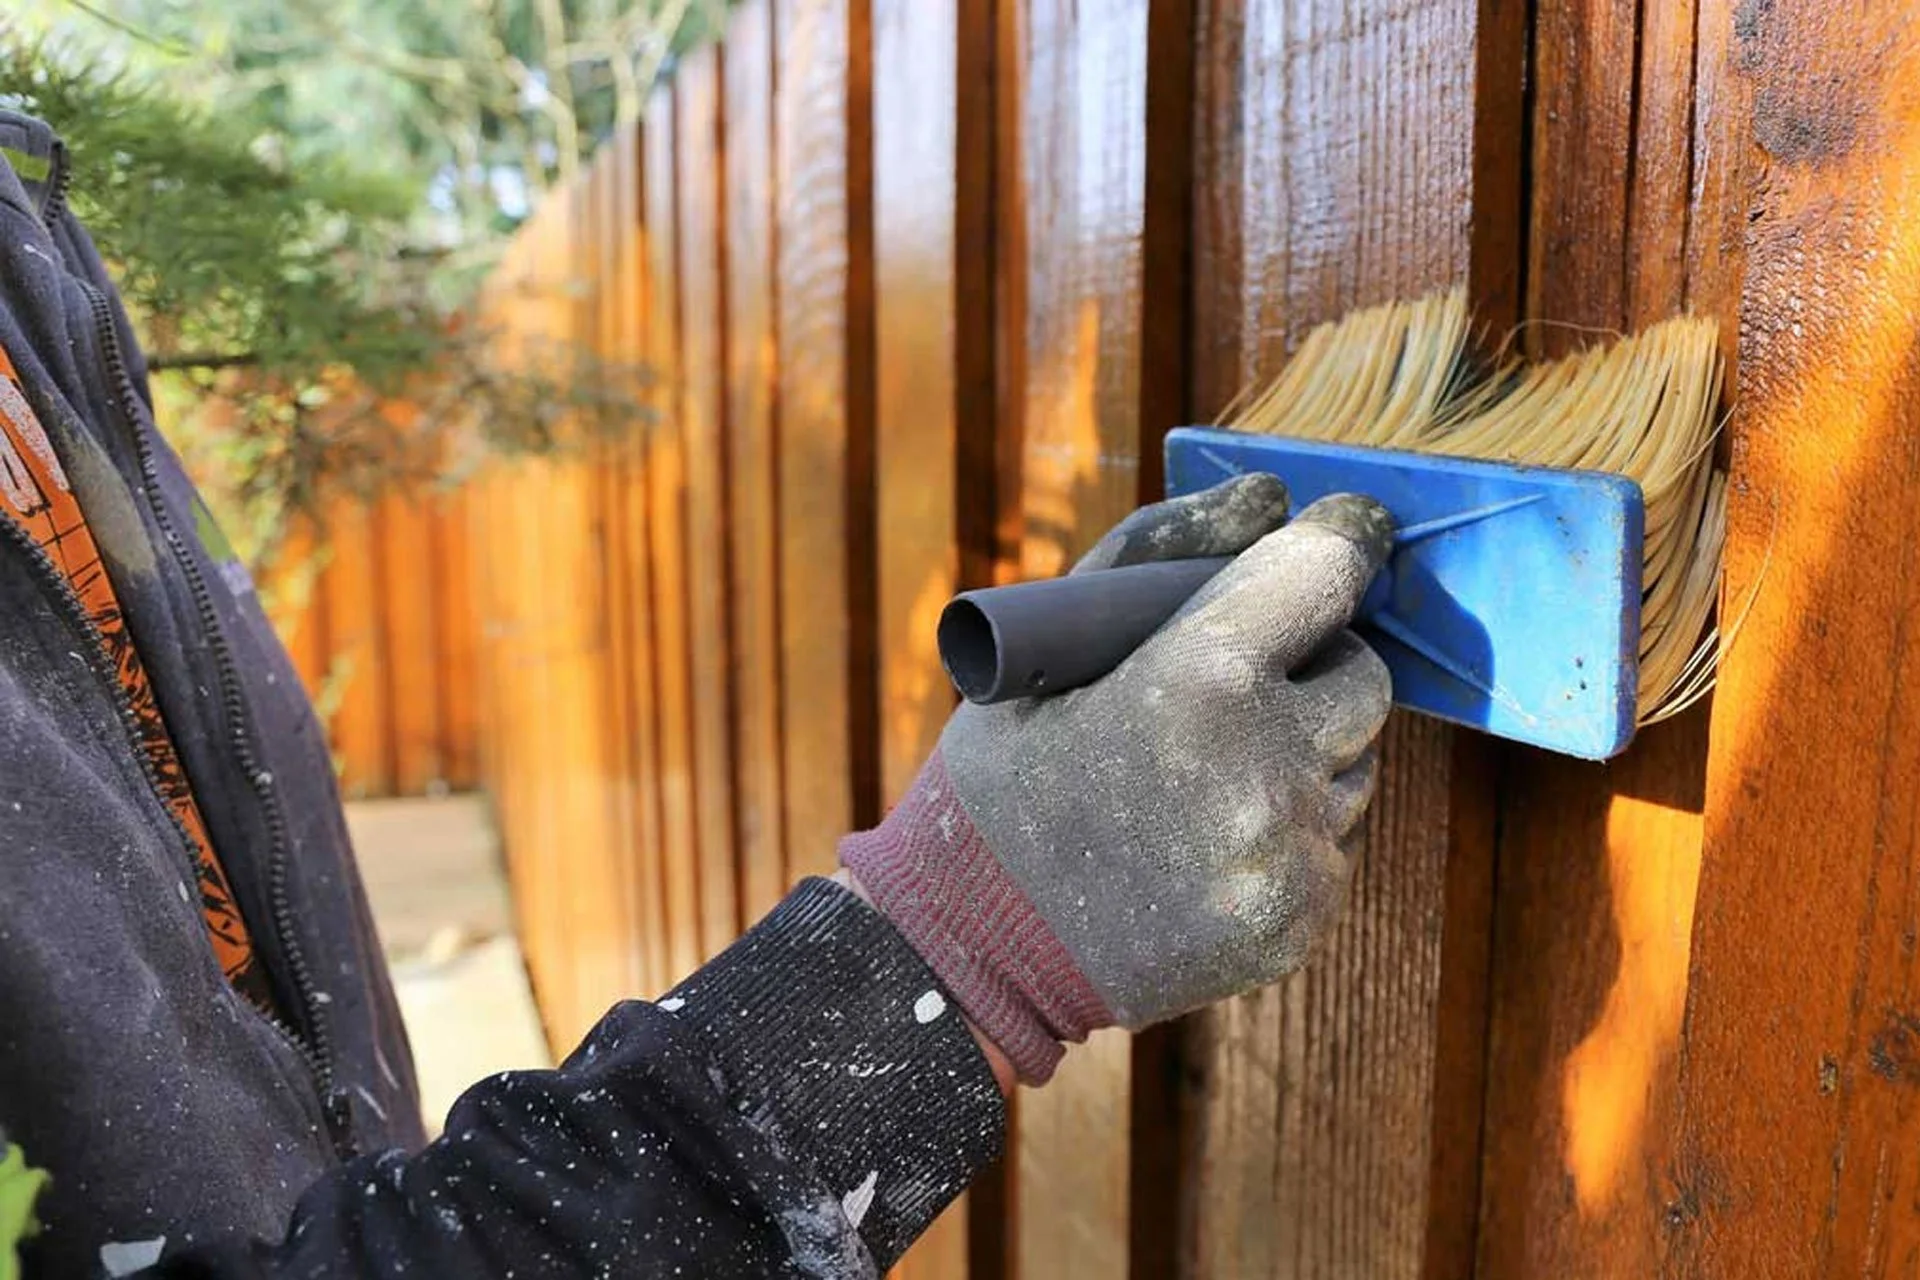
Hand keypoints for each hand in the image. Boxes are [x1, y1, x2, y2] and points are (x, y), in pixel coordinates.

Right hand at [840, 475, 1393, 1082]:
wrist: (970, 947)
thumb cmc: (1003, 777)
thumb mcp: (1051, 646)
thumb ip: (1160, 552)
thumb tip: (1269, 499)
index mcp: (1199, 681)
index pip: (1327, 575)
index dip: (1337, 543)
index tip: (1342, 532)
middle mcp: (1262, 769)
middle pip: (1365, 675)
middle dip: (1317, 660)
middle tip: (1242, 678)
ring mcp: (1286, 857)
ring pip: (1357, 764)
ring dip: (1305, 751)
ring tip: (1203, 775)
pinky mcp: (1295, 922)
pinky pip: (1334, 843)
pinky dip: (1290, 829)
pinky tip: (1206, 839)